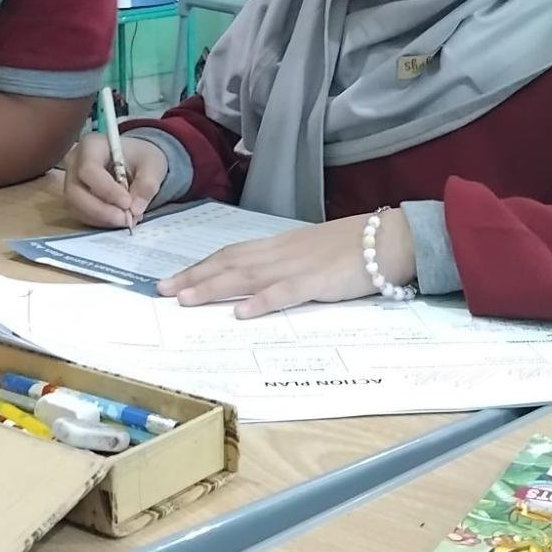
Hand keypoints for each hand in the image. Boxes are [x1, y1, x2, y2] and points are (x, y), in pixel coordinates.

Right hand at [62, 132, 168, 228]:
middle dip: (101, 210)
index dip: (106, 190)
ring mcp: (70, 181)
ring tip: (126, 220)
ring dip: (101, 219)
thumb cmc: (140, 157)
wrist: (134, 161)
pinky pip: (80, 214)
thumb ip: (147, 184)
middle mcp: (74, 162)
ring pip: (75, 206)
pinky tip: (117, 220)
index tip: (127, 203)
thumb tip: (135, 209)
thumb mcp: (152, 164)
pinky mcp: (73, 198)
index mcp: (91, 145)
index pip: (89, 169)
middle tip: (126, 219)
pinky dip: (99, 222)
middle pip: (75, 192)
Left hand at [162, 209, 415, 319]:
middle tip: (162, 291)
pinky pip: (286, 293)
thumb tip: (256, 283)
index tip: (174, 279)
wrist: (389, 238)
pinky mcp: (319, 282)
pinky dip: (262, 302)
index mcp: (279, 245)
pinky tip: (242, 313)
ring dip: (214, 288)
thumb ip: (284, 264)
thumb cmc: (353, 247)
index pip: (231, 253)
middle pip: (230, 263)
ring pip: (247, 276)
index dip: (201, 266)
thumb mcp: (310, 251)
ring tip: (186, 299)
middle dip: (194, 277)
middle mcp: (281, 252)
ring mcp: (298, 266)